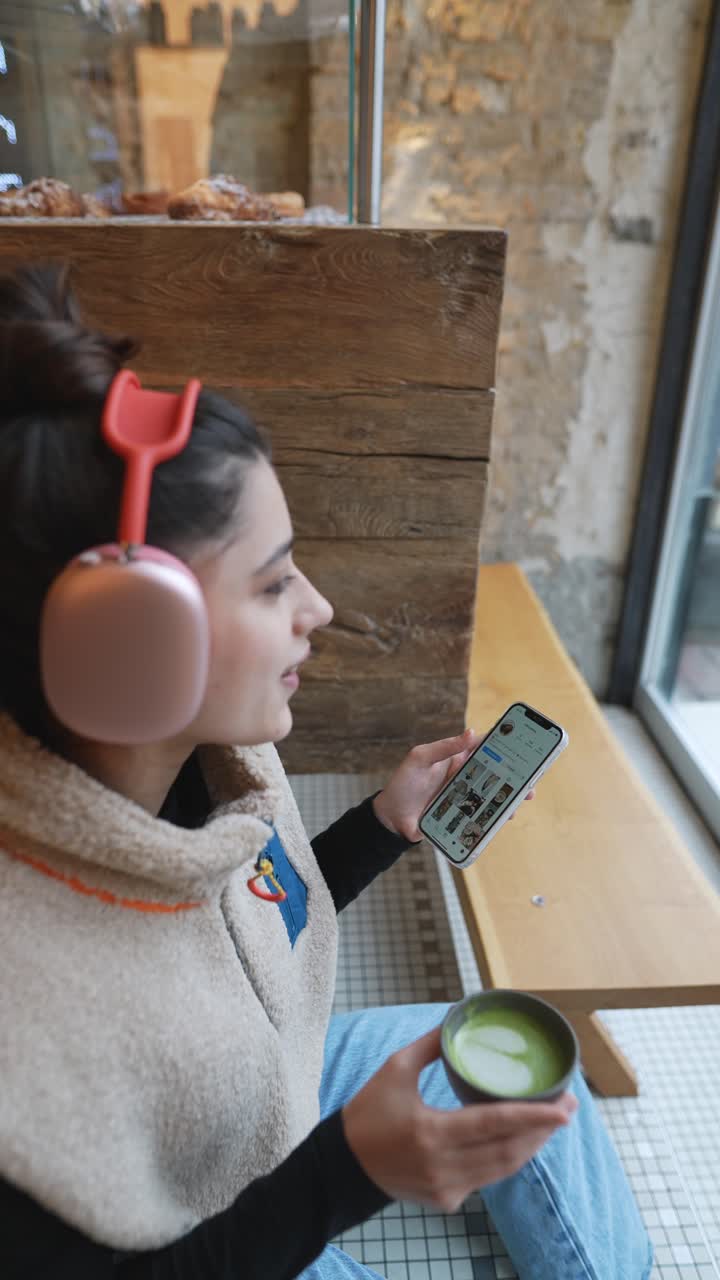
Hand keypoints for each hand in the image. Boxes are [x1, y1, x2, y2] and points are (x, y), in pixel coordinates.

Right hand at [342, 1024, 576, 1211]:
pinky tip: (520, 1139)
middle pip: (509, 1151)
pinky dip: (507, 1158)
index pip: (495, 1124)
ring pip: (504, 1169)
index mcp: (431, 1132)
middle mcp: (443, 1166)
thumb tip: (458, 1017)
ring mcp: (448, 1189)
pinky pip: (488, 1178)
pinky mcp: (447, 1201)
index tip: (564, 1106)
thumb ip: (432, 1044)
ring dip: (531, 1146)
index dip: (534, 1116)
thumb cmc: (368, 1112)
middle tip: (568, 1106)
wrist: (344, 1166)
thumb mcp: (395, 1069)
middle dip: (543, 1130)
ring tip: (552, 1122)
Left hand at [372, 729, 533, 841]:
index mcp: (456, 758)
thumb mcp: (420, 759)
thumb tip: (471, 733)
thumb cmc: (404, 783)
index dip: (502, 744)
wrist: (392, 817)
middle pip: (495, 772)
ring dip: (510, 795)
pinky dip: (497, 814)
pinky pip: (484, 813)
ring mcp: (465, 796)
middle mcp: (464, 776)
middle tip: (531, 775)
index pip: (484, 747)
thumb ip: (445, 747)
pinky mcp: (463, 814)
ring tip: (523, 796)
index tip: (521, 742)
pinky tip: (505, 816)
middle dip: (514, 773)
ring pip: (493, 794)